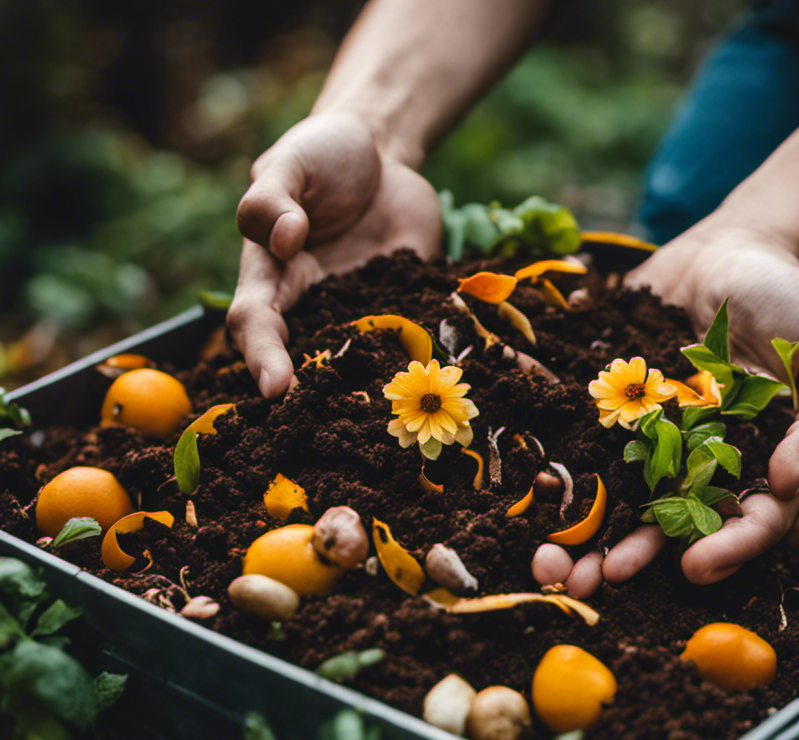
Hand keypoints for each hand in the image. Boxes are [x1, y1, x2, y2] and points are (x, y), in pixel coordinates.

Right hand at [227, 112, 441, 396]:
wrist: (382, 154)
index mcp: (271, 278)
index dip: (263, 358)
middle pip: (305, 363)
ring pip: (360, 366)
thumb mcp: (290, 162)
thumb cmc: (322, 157)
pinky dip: (426, 365)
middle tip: (332, 427)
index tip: (277, 387)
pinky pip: (413, 343)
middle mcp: (313, 309)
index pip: (257, 326)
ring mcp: (360, 315)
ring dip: (372, 394)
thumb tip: (285, 239)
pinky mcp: (405, 310)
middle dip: (315, 397)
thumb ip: (273, 198)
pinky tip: (444, 386)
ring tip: (390, 424)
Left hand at [548, 213, 798, 589]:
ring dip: (591, 532)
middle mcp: (703, 463)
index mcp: (761, 464)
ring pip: (622, 495)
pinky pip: (587, 441)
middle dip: (638, 556)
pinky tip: (536, 489)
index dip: (726, 548)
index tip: (695, 566)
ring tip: (559, 562)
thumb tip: (787, 483)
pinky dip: (562, 466)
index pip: (749, 520)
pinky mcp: (614, 410)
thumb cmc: (791, 302)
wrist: (730, 248)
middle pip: (674, 523)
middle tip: (602, 579)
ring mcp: (653, 438)